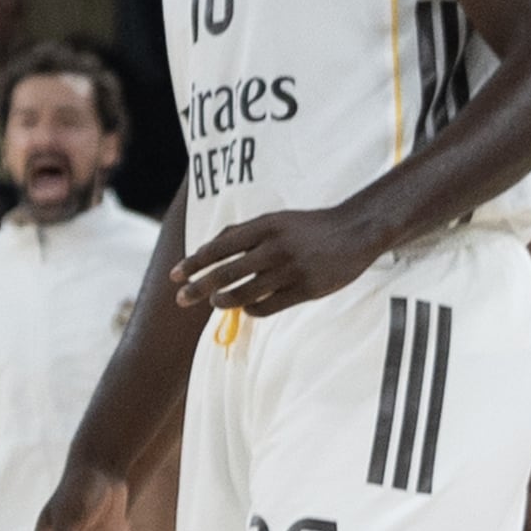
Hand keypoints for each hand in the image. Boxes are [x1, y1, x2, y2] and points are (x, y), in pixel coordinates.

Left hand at [171, 202, 382, 316]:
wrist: (355, 232)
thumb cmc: (306, 227)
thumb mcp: (273, 220)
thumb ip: (241, 233)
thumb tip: (205, 251)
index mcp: (264, 227)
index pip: (218, 248)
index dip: (194, 263)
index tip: (176, 275)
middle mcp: (275, 248)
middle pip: (226, 274)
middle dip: (198, 288)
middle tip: (181, 298)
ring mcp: (291, 270)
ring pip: (244, 294)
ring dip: (223, 301)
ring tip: (214, 303)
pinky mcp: (307, 289)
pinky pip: (268, 307)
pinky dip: (251, 310)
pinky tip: (246, 308)